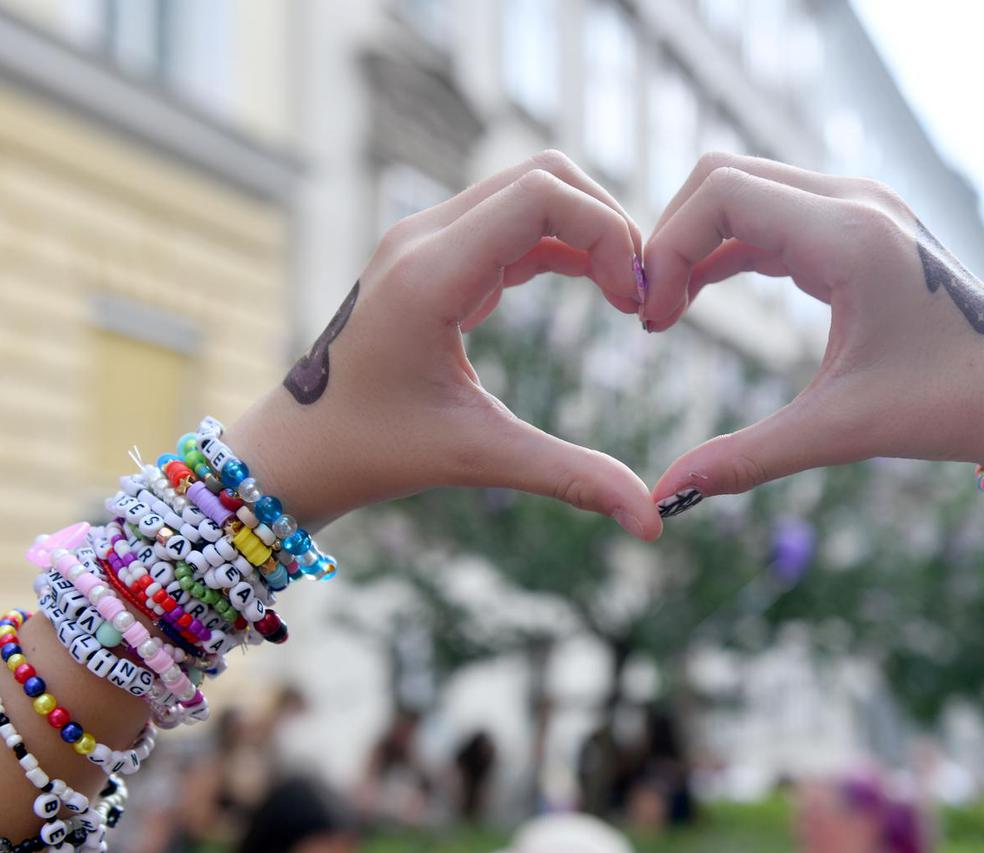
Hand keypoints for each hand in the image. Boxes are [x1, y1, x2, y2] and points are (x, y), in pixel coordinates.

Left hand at [224, 151, 662, 539]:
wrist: (299, 445)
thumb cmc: (372, 450)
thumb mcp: (478, 457)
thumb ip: (571, 477)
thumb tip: (652, 521)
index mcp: (431, 273)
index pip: (541, 197)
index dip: (608, 235)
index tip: (634, 304)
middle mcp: (425, 237)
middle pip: (545, 176)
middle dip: (608, 224)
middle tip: (640, 295)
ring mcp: (427, 238)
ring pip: (532, 190)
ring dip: (589, 230)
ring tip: (626, 294)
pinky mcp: (435, 253)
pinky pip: (514, 221)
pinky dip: (563, 244)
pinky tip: (596, 289)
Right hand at [641, 153, 983, 511]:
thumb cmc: (946, 407)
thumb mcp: (838, 431)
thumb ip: (745, 459)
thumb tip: (665, 495)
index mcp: (849, 236)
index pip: (722, 194)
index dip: (668, 247)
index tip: (652, 319)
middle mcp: (854, 202)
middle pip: (723, 177)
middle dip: (673, 239)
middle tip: (652, 313)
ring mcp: (860, 206)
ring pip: (745, 189)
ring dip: (698, 241)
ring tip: (668, 312)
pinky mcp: (860, 224)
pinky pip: (772, 212)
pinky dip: (729, 246)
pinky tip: (700, 296)